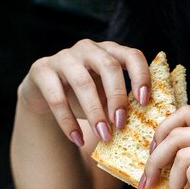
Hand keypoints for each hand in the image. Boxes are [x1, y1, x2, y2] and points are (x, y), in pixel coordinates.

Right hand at [17, 40, 150, 146]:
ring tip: (104, 137)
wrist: (45, 96)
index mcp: (110, 52)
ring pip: (82, 82)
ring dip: (95, 113)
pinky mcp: (41, 70)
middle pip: (108, 66)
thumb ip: (124, 105)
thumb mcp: (107, 98)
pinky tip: (78, 140)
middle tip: (122, 125)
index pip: (131, 55)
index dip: (140, 76)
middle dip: (117, 97)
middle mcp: (88, 49)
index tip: (145, 102)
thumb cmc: (86, 98)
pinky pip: (57, 98)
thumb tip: (148, 127)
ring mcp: (63, 57)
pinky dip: (68, 122)